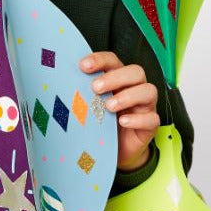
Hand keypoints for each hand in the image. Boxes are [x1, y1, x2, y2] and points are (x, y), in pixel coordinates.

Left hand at [79, 51, 158, 171]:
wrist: (114, 150)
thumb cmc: (100, 122)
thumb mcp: (90, 105)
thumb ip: (82, 92)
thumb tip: (58, 82)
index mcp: (118, 78)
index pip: (114, 60)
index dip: (100, 60)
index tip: (83, 66)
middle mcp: (134, 88)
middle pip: (135, 72)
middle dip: (115, 77)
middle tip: (95, 88)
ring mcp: (145, 106)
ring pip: (149, 91)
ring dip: (128, 96)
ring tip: (109, 106)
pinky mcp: (150, 125)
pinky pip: (152, 118)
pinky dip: (137, 119)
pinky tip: (122, 122)